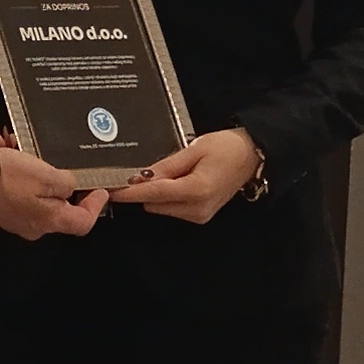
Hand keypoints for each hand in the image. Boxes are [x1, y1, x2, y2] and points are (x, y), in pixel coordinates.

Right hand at [0, 147, 104, 240]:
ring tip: (18, 143)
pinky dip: (10, 166)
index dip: (96, 205)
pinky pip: (12, 186)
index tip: (101, 187)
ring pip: (33, 189)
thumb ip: (66, 183)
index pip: (84, 222)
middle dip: (58, 176)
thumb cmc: (10, 179)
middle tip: (56, 156)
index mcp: (51, 220)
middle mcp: (35, 224)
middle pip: (59, 203)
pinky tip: (2, 145)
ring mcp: (15, 216)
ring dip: (30, 164)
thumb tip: (71, 188)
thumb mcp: (46, 175)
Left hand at [122, 129, 264, 224]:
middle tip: (146, 168)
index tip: (111, 188)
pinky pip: (172, 208)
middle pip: (154, 203)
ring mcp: (200, 216)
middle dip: (145, 189)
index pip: (154, 193)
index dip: (130, 191)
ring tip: (173, 170)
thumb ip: (166, 166)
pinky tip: (178, 180)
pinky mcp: (200, 216)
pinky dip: (168, 196)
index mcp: (197, 190)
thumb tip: (138, 177)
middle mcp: (197, 209)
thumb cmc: (226, 147)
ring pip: (161, 207)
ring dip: (157, 192)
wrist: (253, 156)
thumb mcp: (194, 149)